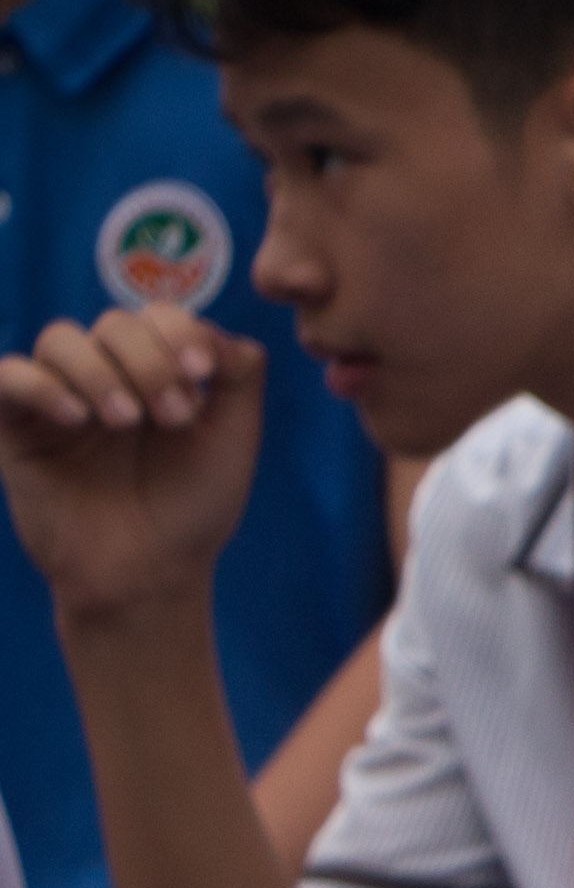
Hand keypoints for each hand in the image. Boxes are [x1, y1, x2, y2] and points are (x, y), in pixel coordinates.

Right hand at [0, 308, 262, 626]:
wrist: (148, 571)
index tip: (204, 372)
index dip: (179, 331)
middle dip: (148, 360)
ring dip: (99, 370)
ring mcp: (57, 397)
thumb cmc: (192, 507)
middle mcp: (105, 376)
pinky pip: (7, 376)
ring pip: (60, 339)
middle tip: (173, 416)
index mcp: (155, 371)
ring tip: (126, 421)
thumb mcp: (232, 438)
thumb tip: (220, 331)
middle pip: (113, 323)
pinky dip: (40, 384)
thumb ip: (238, 375)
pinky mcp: (14, 426)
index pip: (157, 316)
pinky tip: (76, 418)